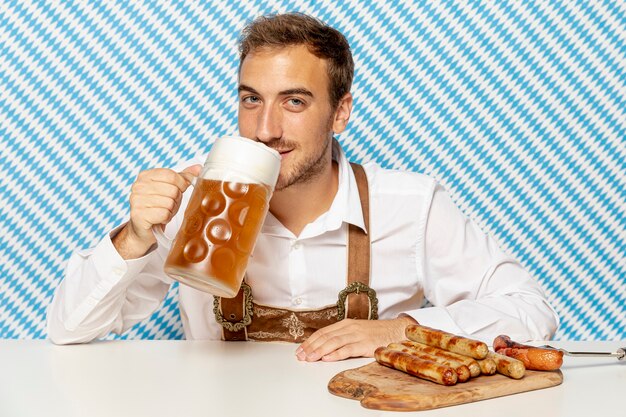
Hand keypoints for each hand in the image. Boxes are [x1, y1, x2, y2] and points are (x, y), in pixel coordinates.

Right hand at [113, 164, 201, 258]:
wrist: (146, 229)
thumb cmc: (159, 206)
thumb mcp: (171, 188)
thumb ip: (183, 177)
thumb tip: (198, 168)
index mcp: (145, 176)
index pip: (171, 175)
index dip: (181, 184)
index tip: (180, 190)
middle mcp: (138, 186)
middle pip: (172, 190)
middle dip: (176, 200)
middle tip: (169, 205)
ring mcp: (136, 200)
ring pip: (169, 203)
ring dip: (171, 210)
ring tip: (164, 212)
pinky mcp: (138, 215)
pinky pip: (164, 214)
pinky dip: (166, 218)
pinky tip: (160, 219)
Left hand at [296, 316, 416, 361]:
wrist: (397, 331)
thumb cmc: (377, 333)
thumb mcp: (357, 331)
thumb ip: (343, 336)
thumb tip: (325, 347)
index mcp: (346, 324)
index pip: (323, 332)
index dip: (310, 341)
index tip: (300, 350)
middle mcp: (350, 328)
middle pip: (326, 337)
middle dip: (311, 347)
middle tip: (300, 356)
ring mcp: (358, 335)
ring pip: (334, 342)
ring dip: (319, 351)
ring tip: (309, 358)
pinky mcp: (366, 344)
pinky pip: (348, 349)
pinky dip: (336, 354)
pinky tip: (327, 358)